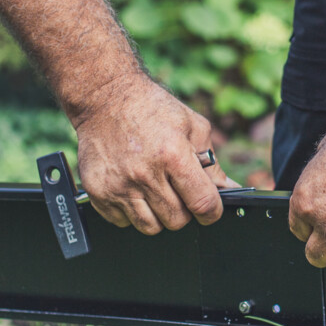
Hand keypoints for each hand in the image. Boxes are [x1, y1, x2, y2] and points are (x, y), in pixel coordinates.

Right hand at [75, 75, 235, 233]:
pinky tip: (133, 189)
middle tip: (178, 192)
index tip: (210, 211)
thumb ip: (211, 162)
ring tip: (154, 190)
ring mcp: (118, 185)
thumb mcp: (192, 126)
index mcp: (172, 155)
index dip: (212, 213)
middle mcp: (144, 174)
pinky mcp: (98, 192)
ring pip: (150, 227)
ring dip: (157, 215)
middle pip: (176, 221)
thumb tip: (228, 189)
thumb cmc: (151, 108)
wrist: (104, 97)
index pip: (202, 204)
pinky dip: (131, 213)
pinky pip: (122, 222)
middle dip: (184, 211)